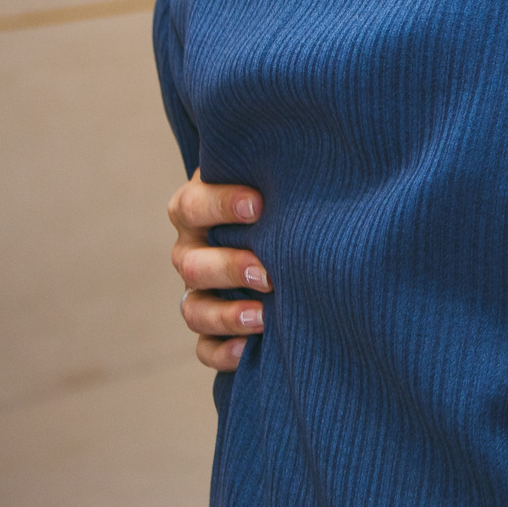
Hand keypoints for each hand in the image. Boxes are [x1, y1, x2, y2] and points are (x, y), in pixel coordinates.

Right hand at [170, 175, 267, 371]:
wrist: (286, 223)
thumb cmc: (282, 190)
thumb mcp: (274, 174)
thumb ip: (279, 167)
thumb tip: (316, 154)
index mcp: (197, 208)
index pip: (192, 206)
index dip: (220, 205)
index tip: (259, 205)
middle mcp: (192, 250)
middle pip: (191, 265)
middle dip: (229, 268)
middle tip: (267, 272)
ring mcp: (199, 290)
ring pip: (193, 309)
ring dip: (225, 316)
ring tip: (263, 316)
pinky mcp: (212, 327)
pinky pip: (204, 348)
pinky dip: (222, 352)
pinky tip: (250, 350)